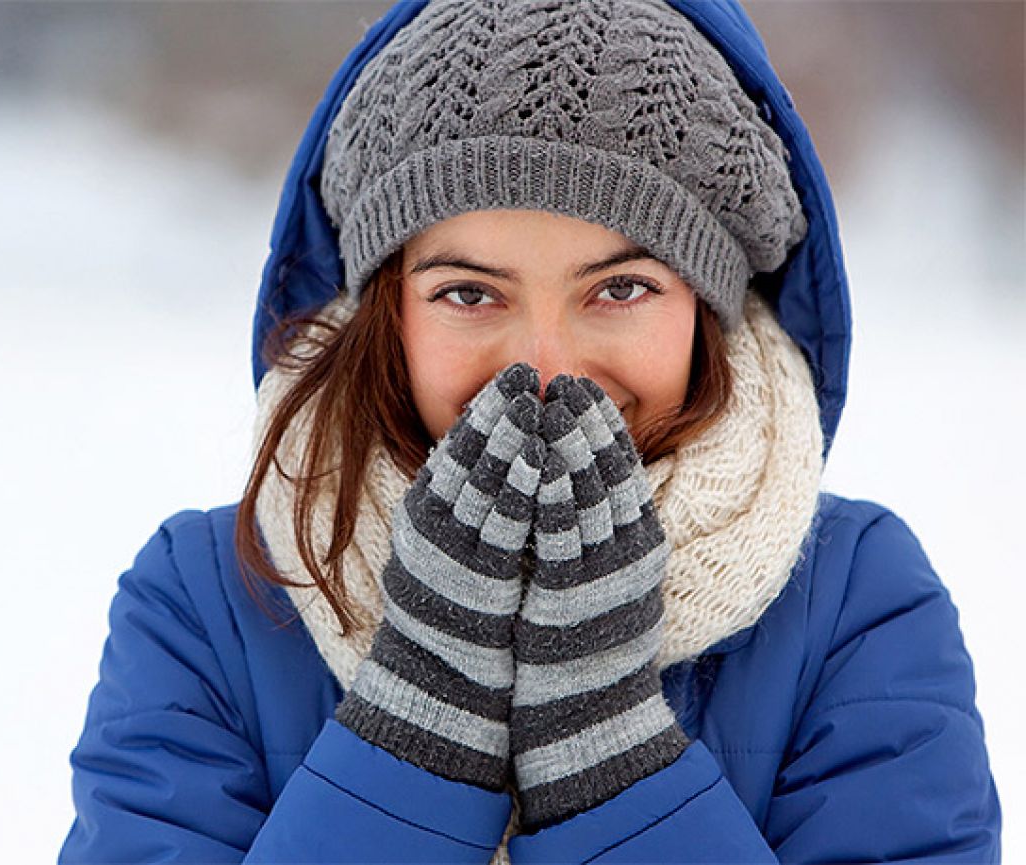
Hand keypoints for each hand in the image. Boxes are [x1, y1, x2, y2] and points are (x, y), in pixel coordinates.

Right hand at [336, 362, 544, 789]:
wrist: (440, 684)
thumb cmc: (453, 615)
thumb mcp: (447, 550)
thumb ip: (464, 507)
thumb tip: (498, 462)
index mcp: (423, 514)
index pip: (455, 449)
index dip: (485, 410)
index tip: (512, 377)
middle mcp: (431, 527)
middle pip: (468, 456)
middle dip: (499, 411)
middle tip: (526, 373)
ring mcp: (452, 551)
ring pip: (483, 481)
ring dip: (513, 438)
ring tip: (537, 401)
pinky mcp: (477, 578)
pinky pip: (504, 523)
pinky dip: (523, 486)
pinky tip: (544, 459)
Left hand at [511, 375, 687, 829]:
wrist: (590, 716)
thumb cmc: (591, 647)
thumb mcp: (610, 581)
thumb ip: (603, 534)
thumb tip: (583, 486)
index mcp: (641, 546)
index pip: (625, 471)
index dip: (604, 427)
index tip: (584, 390)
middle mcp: (629, 555)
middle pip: (609, 473)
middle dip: (586, 423)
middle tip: (566, 381)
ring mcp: (603, 575)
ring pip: (589, 494)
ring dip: (568, 445)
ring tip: (549, 402)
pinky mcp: (573, 596)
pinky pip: (562, 534)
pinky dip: (552, 492)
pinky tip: (538, 460)